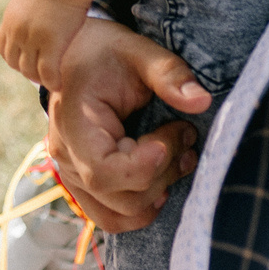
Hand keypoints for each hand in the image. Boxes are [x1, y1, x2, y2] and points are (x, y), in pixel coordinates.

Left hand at [0, 0, 90, 85]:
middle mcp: (16, 31)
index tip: (27, 62)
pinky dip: (52, 82)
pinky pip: (47, 73)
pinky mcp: (50, 44)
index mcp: (10, 20)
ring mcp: (31, 39)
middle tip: (42, 74)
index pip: (3, 49)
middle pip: (14, 63)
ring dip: (39, 79)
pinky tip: (59, 84)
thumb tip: (31, 21)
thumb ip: (24, 14)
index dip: (14, 59)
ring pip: (29, 71)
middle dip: (27, 70)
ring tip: (52, 80)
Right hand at [42, 17, 211, 232]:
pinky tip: (161, 179)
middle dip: (165, 172)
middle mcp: (66, 155)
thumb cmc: (106, 53)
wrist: (75, 55)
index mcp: (73, 123)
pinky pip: (110, 217)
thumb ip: (169, 74)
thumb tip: (202, 101)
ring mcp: (71, 173)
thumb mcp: (139, 52)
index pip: (106, 171)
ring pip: (118, 215)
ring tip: (179, 159)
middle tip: (187, 135)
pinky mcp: (83, 183)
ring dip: (157, 193)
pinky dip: (140, 209)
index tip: (179, 130)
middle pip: (121, 196)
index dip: (150, 163)